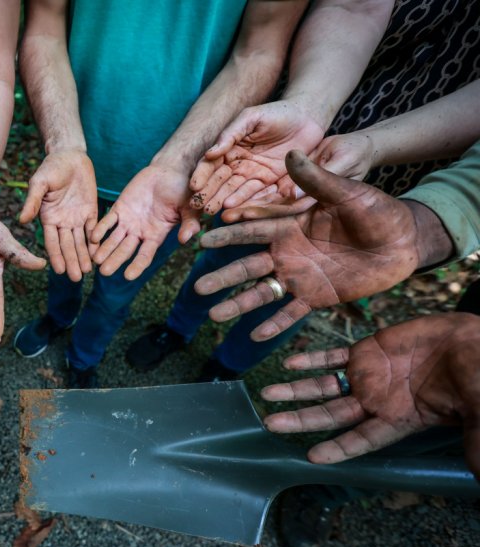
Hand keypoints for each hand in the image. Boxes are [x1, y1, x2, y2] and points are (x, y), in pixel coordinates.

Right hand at [20, 149, 99, 281]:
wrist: (70, 156)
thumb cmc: (51, 168)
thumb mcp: (39, 183)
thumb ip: (32, 201)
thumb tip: (22, 220)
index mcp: (48, 218)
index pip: (52, 242)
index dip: (56, 256)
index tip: (59, 270)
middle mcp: (62, 222)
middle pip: (67, 246)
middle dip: (72, 261)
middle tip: (77, 278)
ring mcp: (77, 218)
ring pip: (81, 242)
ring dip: (83, 257)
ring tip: (88, 272)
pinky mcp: (91, 212)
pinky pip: (94, 229)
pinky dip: (96, 242)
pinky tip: (99, 254)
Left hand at [90, 164, 199, 279]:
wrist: (169, 170)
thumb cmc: (182, 190)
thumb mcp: (189, 208)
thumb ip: (189, 223)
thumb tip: (185, 240)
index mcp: (156, 235)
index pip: (145, 255)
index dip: (137, 265)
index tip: (128, 276)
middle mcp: (140, 231)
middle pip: (125, 250)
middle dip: (115, 260)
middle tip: (104, 272)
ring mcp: (128, 220)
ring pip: (114, 238)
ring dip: (104, 249)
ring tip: (95, 260)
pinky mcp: (120, 207)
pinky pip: (108, 220)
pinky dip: (100, 228)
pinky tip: (93, 237)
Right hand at [189, 101, 324, 213]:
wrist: (307, 117)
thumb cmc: (277, 112)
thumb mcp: (250, 118)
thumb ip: (230, 134)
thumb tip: (210, 153)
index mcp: (229, 147)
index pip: (211, 164)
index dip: (202, 175)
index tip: (194, 186)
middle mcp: (238, 163)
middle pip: (220, 180)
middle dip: (209, 193)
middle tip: (198, 206)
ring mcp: (253, 173)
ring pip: (234, 190)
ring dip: (223, 200)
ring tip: (212, 211)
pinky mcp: (270, 181)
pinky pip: (255, 193)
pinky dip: (244, 201)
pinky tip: (232, 209)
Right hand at [195, 151, 419, 340]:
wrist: (404, 242)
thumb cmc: (378, 211)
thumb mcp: (348, 193)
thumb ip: (317, 180)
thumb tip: (292, 153)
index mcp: (290, 225)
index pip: (251, 231)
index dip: (226, 236)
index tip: (201, 241)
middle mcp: (287, 252)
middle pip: (248, 267)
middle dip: (222, 278)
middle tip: (198, 289)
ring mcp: (299, 276)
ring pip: (262, 292)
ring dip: (238, 304)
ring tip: (215, 315)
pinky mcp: (317, 297)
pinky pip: (291, 313)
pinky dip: (274, 325)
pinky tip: (256, 336)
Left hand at [219, 132, 376, 222]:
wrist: (358, 149)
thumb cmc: (356, 156)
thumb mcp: (343, 162)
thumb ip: (318, 176)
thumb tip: (291, 194)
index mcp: (313, 205)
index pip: (284, 211)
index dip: (262, 212)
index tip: (239, 214)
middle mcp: (300, 207)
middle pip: (269, 213)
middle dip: (246, 216)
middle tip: (220, 219)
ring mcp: (294, 198)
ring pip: (265, 203)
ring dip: (243, 205)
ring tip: (218, 210)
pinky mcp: (291, 189)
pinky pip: (268, 192)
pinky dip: (250, 193)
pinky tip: (229, 195)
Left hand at [259, 313, 479, 478]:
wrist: (474, 341)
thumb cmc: (477, 378)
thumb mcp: (476, 413)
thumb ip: (476, 443)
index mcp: (397, 420)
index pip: (361, 440)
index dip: (337, 449)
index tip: (311, 457)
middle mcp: (375, 401)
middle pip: (330, 414)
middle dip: (300, 419)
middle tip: (269, 424)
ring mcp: (368, 375)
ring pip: (324, 385)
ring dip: (296, 389)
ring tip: (267, 394)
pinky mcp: (366, 350)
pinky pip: (332, 356)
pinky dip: (311, 360)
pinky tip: (289, 363)